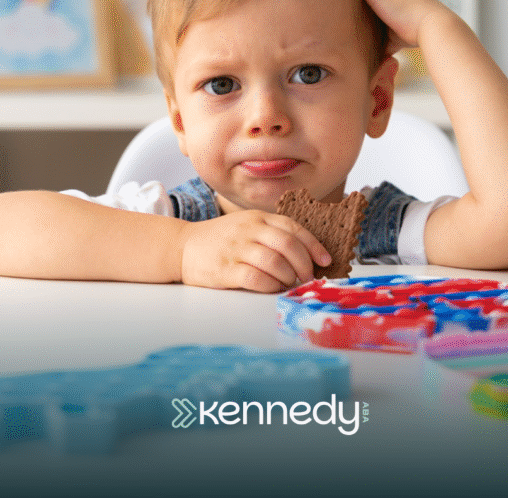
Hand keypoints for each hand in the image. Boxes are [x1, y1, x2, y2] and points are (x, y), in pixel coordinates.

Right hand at [179, 211, 331, 292]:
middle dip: (304, 265)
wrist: (182, 246)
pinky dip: (270, 286)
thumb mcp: (246, 226)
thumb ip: (271, 234)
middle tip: (308, 277)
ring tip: (288, 283)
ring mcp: (236, 249)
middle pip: (288, 246)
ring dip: (288, 277)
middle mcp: (249, 230)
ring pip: (275, 263)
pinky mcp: (225, 269)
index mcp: (257, 218)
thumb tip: (306, 255)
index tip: (325, 260)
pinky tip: (272, 288)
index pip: (293, 228)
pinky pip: (256, 279)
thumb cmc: (220, 240)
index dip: (313, 244)